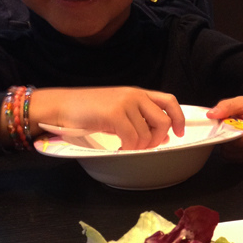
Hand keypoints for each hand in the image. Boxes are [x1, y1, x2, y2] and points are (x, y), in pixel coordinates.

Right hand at [29, 87, 184, 149]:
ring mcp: (125, 103)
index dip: (179, 118)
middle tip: (144, 147)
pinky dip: (128, 149)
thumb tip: (161, 134)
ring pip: (147, 134)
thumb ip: (139, 116)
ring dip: (138, 147)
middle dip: (157, 140)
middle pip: (163, 121)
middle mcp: (135, 95)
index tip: (179, 133)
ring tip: (125, 147)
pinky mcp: (114, 114)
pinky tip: (118, 148)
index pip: (169, 101)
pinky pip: (132, 139)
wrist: (63, 105)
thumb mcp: (118, 108)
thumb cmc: (88, 109)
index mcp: (138, 93)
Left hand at [207, 95, 242, 161]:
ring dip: (227, 146)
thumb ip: (227, 107)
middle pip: (236, 151)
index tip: (224, 128)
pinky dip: (232, 151)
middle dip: (225, 140)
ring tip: (233, 133)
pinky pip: (236, 159)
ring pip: (233, 157)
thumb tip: (211, 115)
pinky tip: (237, 140)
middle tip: (226, 128)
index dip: (231, 138)